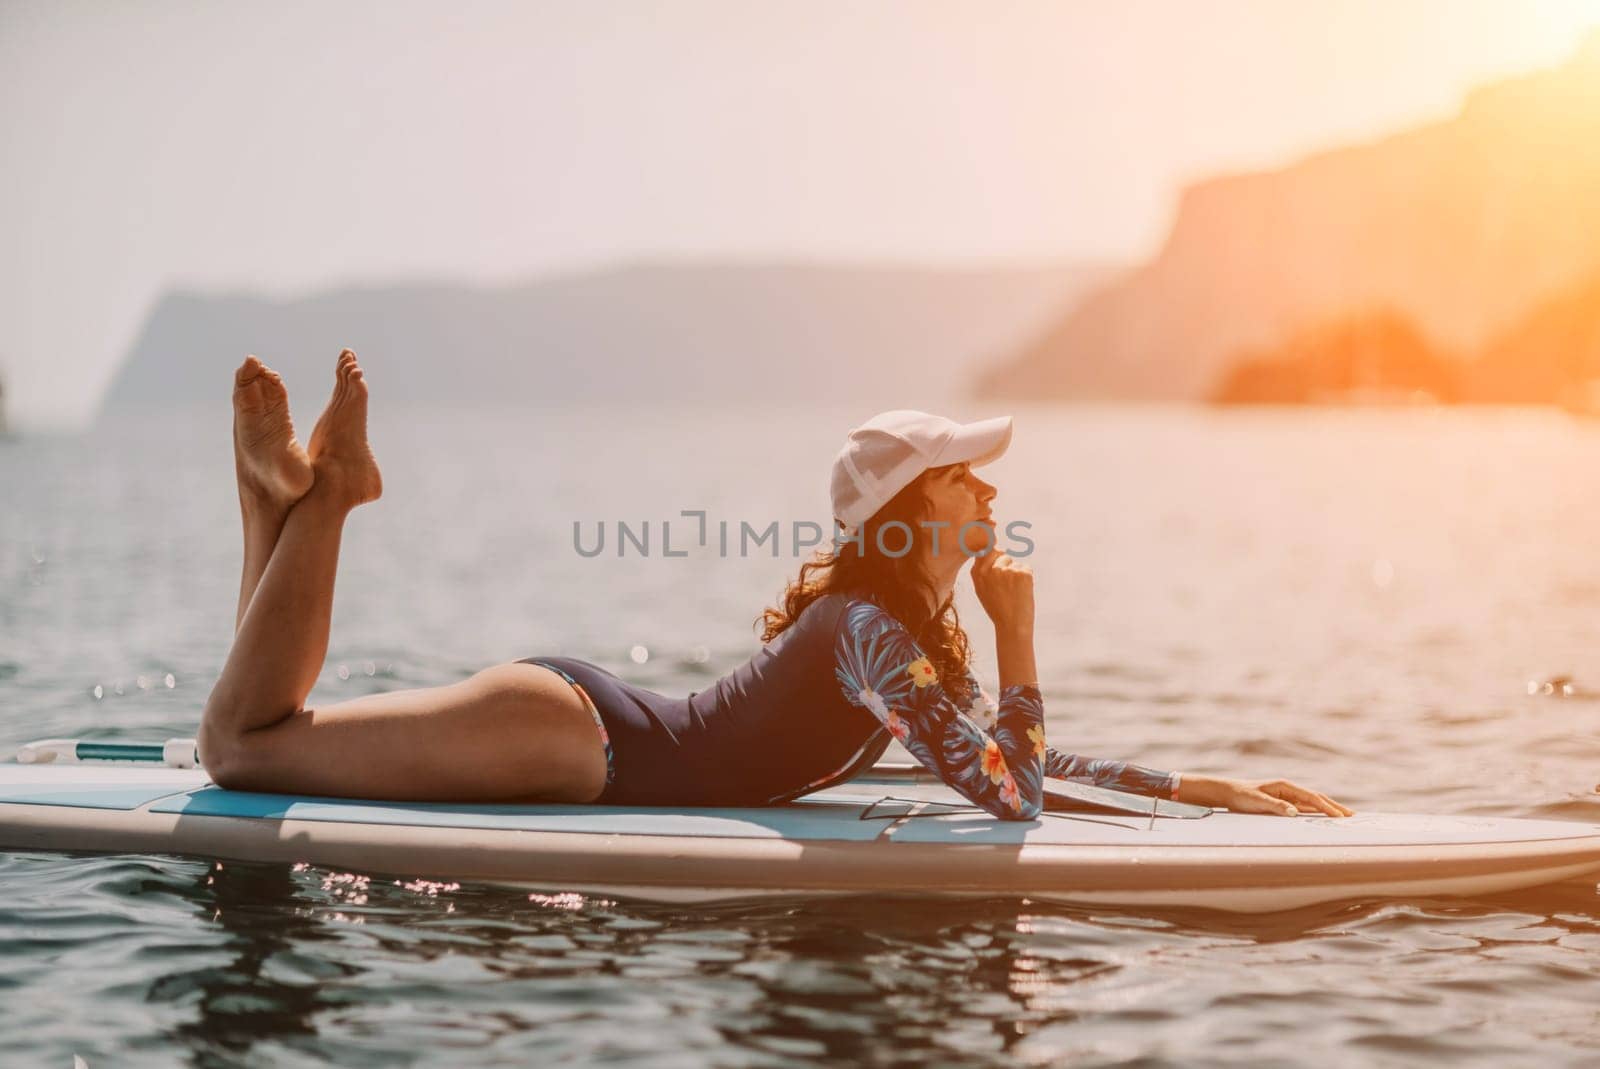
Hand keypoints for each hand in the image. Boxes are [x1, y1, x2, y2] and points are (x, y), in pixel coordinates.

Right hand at [970, 548, 1033, 634]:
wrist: (1012, 626)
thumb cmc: (997, 609)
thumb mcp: (981, 590)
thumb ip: (981, 570)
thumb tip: (985, 550)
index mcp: (977, 573)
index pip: (985, 549)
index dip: (993, 553)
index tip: (996, 558)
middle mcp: (990, 569)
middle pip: (1001, 553)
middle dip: (1006, 563)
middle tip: (1008, 584)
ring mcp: (1006, 570)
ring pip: (1014, 563)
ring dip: (1017, 573)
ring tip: (1014, 592)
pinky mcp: (1022, 573)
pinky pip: (1026, 568)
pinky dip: (1027, 579)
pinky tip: (1022, 592)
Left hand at [1174, 774, 1352, 816]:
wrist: (1229, 793)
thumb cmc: (1241, 796)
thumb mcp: (1256, 801)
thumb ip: (1274, 806)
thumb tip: (1293, 812)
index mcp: (1285, 786)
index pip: (1311, 797)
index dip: (1326, 807)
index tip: (1339, 816)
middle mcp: (1289, 790)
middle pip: (1317, 798)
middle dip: (1334, 807)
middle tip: (1352, 816)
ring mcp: (1288, 796)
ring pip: (1312, 804)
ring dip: (1328, 810)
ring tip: (1344, 817)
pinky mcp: (1284, 804)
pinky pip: (1304, 809)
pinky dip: (1316, 813)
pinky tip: (1324, 819)